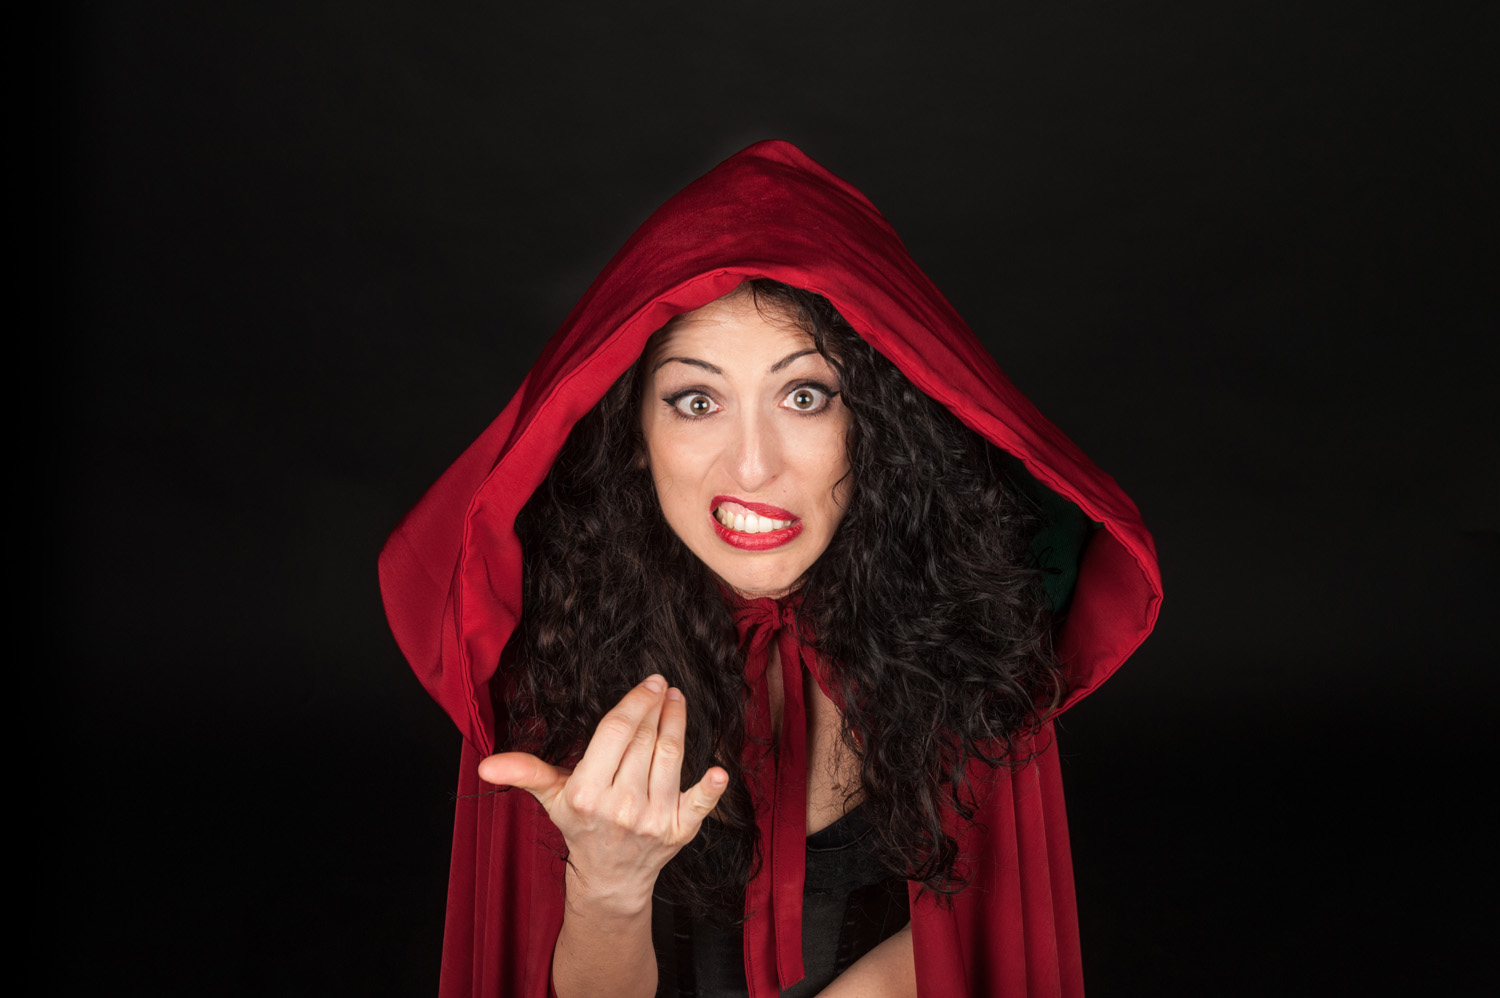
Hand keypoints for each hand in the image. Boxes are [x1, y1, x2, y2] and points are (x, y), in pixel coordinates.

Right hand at [478, 674, 728, 914]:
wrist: (612, 879)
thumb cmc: (583, 828)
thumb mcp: (552, 798)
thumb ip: (525, 772)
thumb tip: (484, 764)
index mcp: (587, 793)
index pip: (616, 732)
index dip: (635, 702)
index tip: (649, 683)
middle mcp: (621, 806)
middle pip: (645, 739)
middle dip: (657, 707)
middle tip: (663, 687)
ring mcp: (654, 820)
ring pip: (670, 757)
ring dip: (678, 724)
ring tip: (678, 702)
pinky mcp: (681, 831)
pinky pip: (699, 803)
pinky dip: (710, 787)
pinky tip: (719, 770)